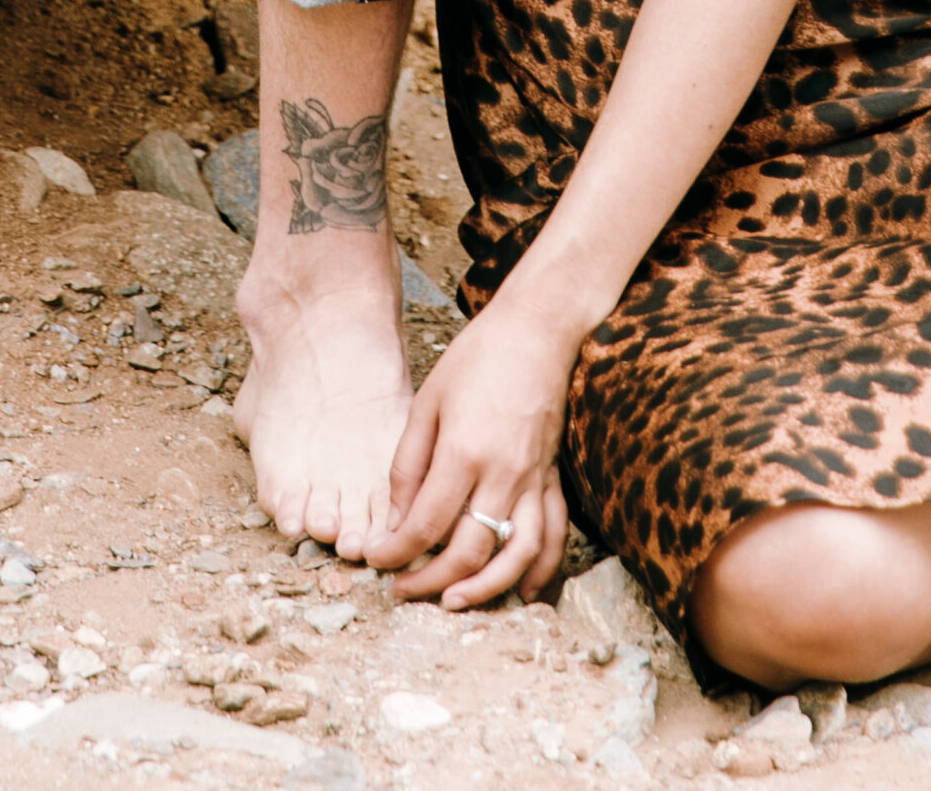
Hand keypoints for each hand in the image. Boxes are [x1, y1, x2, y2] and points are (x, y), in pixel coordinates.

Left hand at [365, 297, 574, 607]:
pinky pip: (554, 536)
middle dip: (430, 580)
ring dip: (486, 589)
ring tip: (453, 602)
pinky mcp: (554, 478)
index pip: (426, 524)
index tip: (376, 560)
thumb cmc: (477, 358)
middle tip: (402, 589)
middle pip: (469, 551)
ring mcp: (534, 480)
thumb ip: (408, 465)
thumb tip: (396, 522)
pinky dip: (540, 571)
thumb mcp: (427, 402)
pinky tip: (521, 592)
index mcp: (465, 451)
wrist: (537, 330)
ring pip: (517, 555)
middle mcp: (503, 473)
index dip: (396, 552)